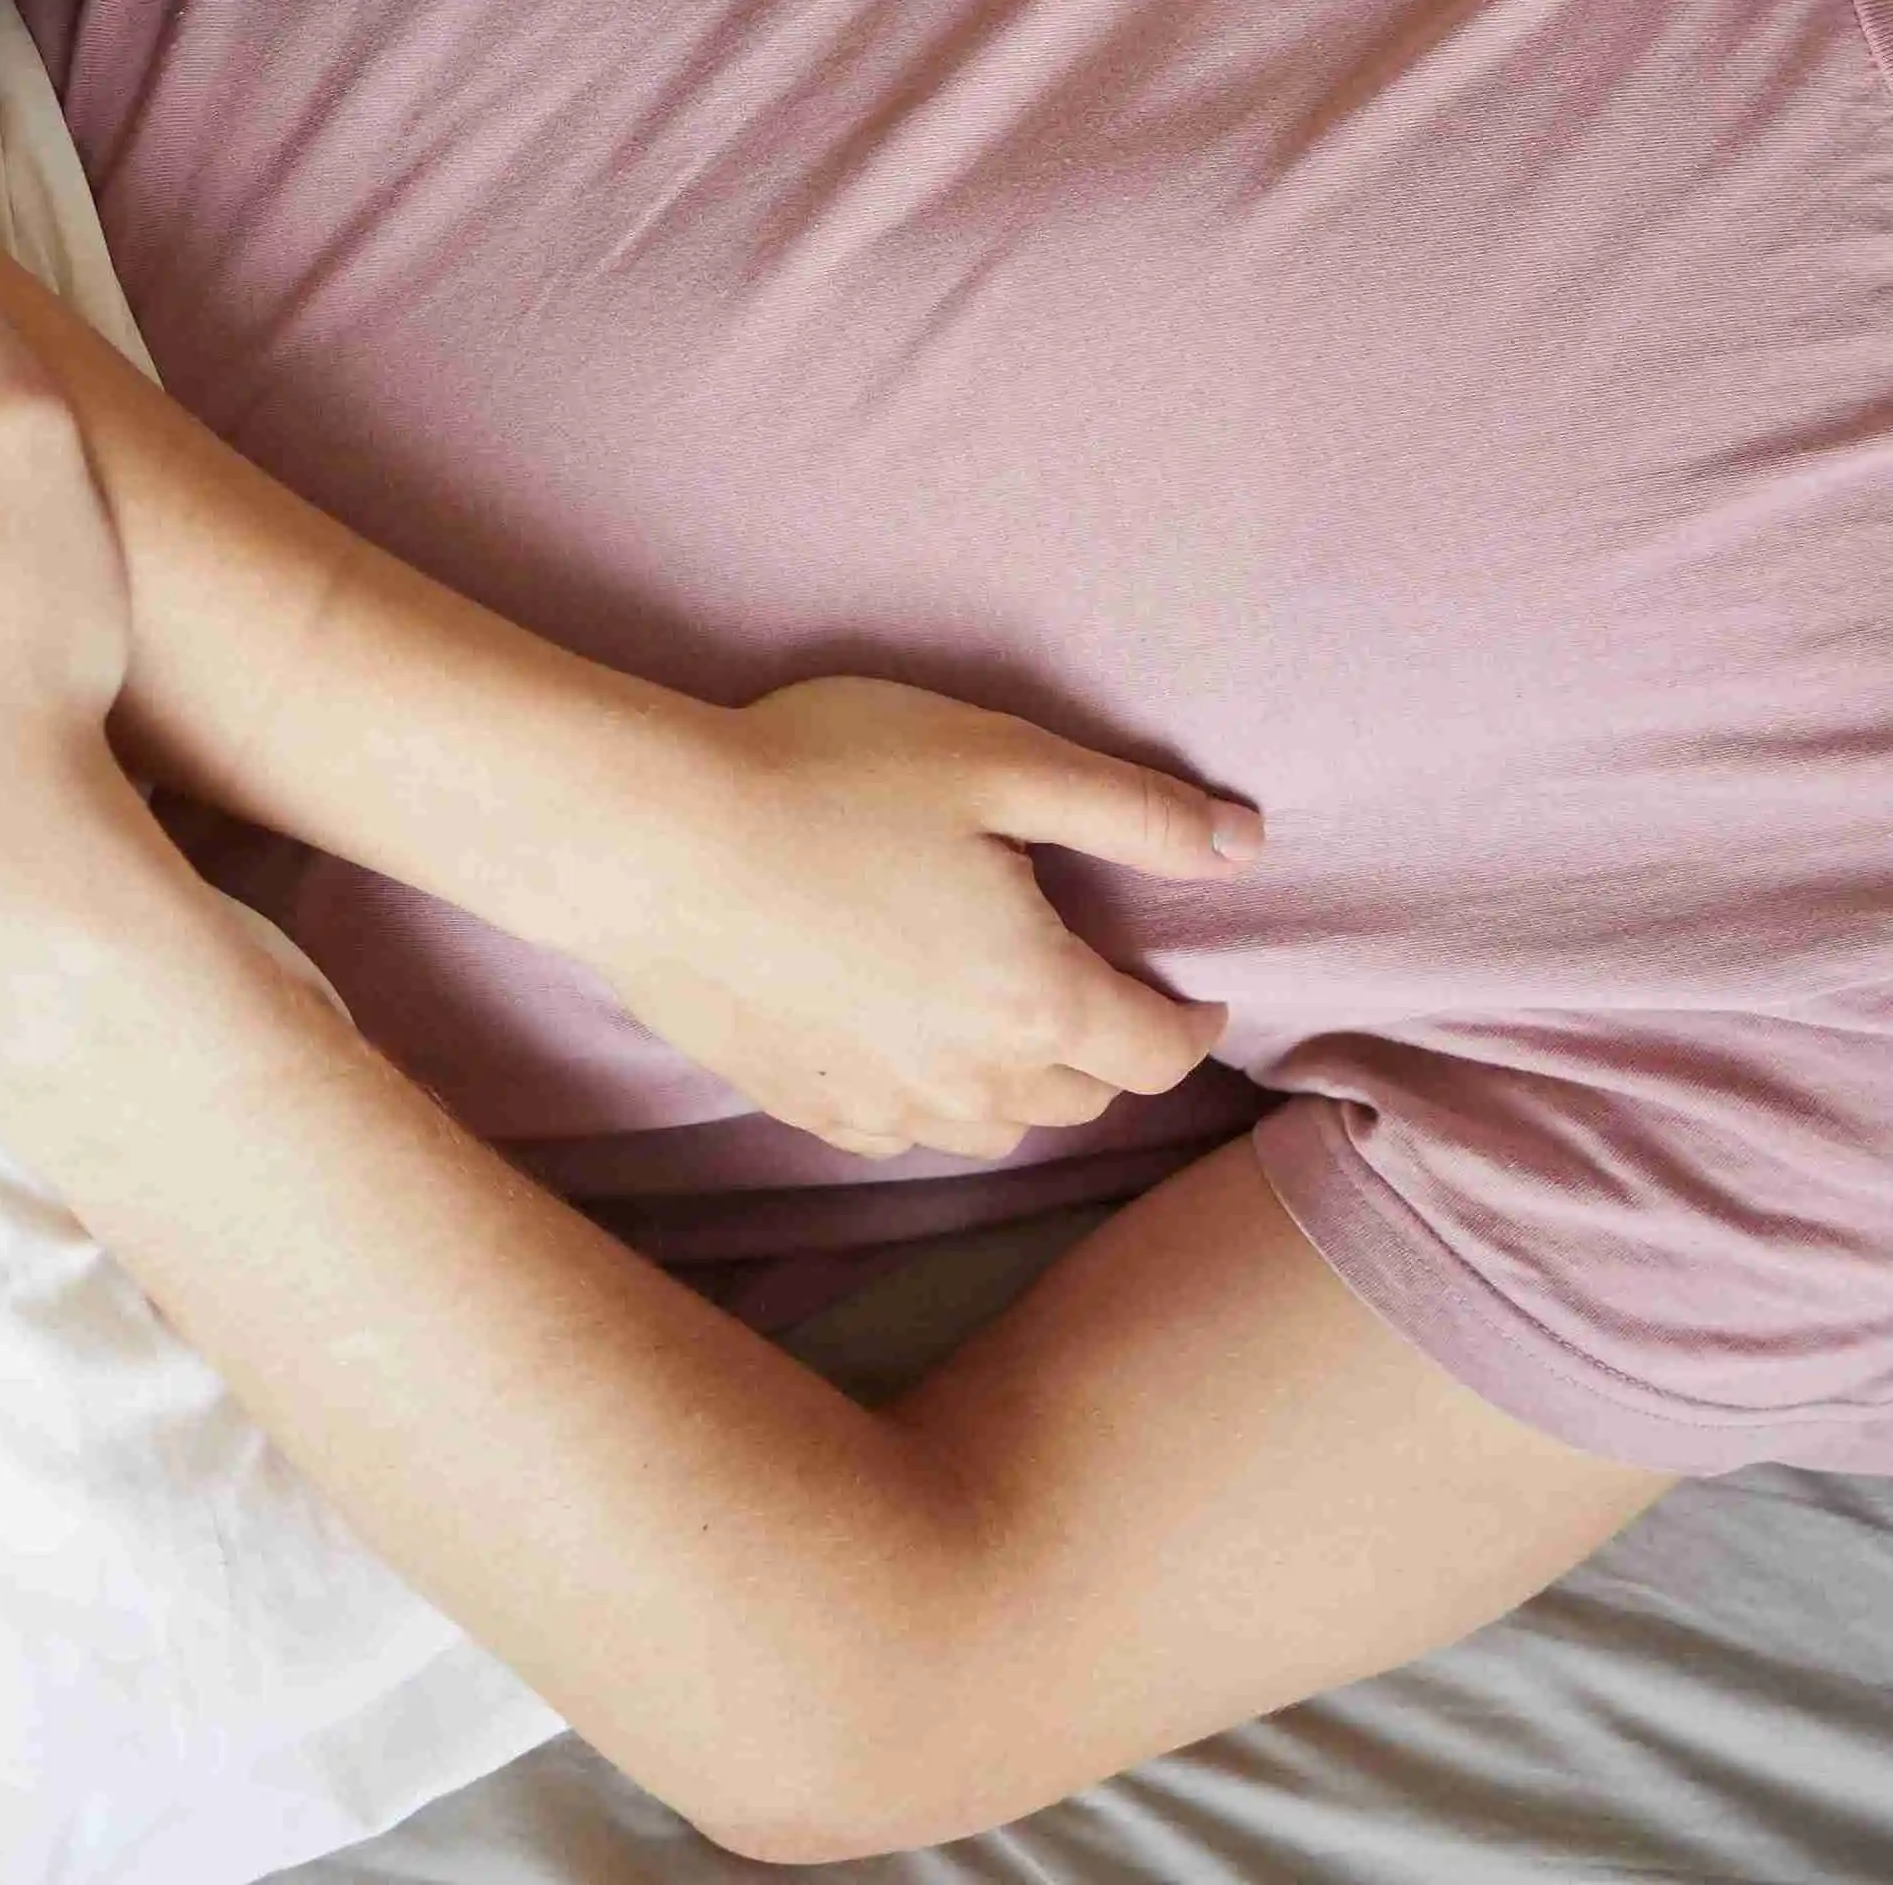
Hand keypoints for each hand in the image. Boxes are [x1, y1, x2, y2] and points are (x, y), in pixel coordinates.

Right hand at [581, 678, 1258, 1163]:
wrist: (645, 840)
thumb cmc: (825, 779)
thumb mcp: (998, 760)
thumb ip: (1135, 810)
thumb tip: (1246, 844)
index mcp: (1032, 1000)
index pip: (1155, 1054)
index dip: (1190, 1025)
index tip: (1194, 994)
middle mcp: (965, 1081)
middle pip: (1079, 1102)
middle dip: (1110, 1054)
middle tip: (1104, 991)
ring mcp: (877, 1105)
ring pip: (992, 1131)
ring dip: (1023, 1086)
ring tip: (1011, 1018)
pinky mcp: (802, 1104)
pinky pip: (900, 1133)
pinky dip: (930, 1099)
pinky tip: (909, 1040)